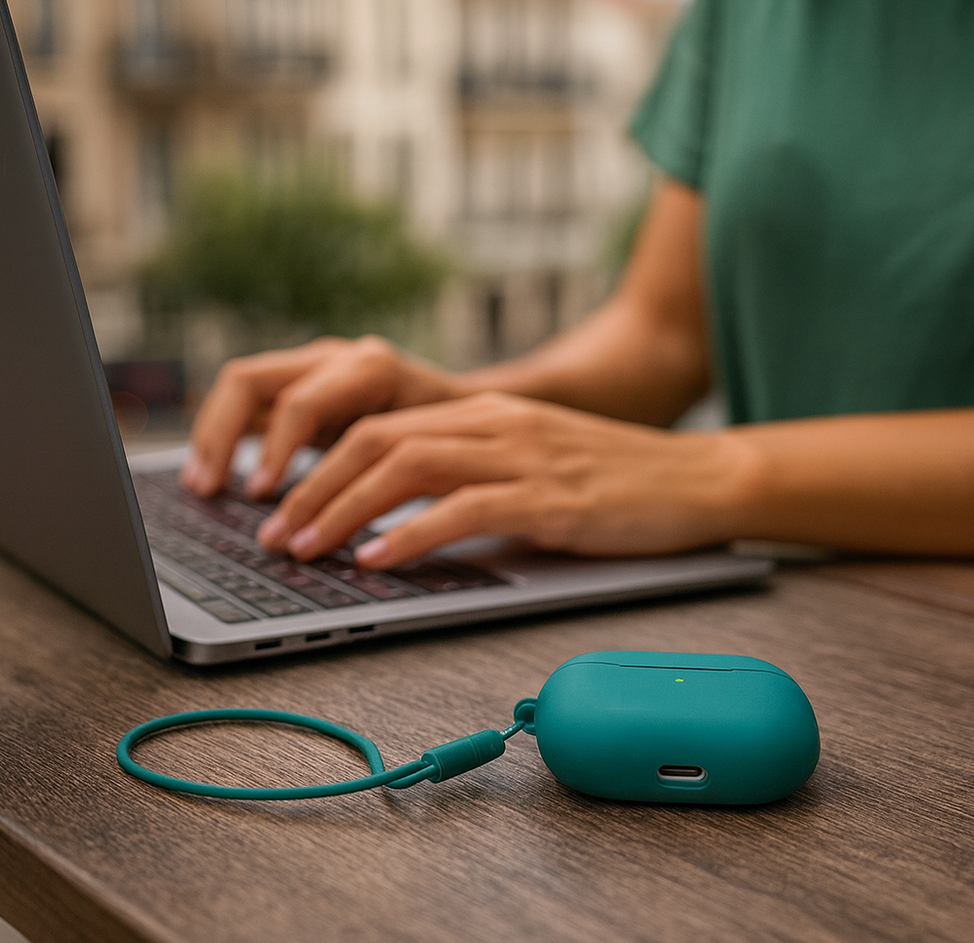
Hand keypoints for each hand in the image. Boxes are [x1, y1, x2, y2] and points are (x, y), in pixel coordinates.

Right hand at [181, 336, 457, 497]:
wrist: (470, 408)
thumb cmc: (456, 437)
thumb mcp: (431, 451)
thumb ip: (388, 472)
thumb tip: (340, 524)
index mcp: (370, 368)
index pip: (301, 403)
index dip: (276, 451)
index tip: (262, 495)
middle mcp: (335, 357)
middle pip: (250, 381)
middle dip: (222, 437)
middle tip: (211, 491)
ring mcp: (314, 366)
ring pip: (240, 386)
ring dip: (213, 436)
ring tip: (202, 487)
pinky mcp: (301, 384)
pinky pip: (248, 403)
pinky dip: (226, 438)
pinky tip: (215, 478)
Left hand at [255, 392, 757, 567]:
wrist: (698, 479)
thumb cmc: (615, 480)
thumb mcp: (534, 462)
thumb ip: (473, 478)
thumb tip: (405, 525)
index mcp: (488, 413)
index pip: (380, 426)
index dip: (321, 467)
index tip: (285, 508)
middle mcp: (496, 423)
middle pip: (377, 440)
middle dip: (314, 488)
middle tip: (275, 535)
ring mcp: (524, 456)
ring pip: (408, 467)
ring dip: (344, 510)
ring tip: (306, 550)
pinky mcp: (551, 497)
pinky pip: (464, 509)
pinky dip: (411, 535)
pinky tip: (378, 560)